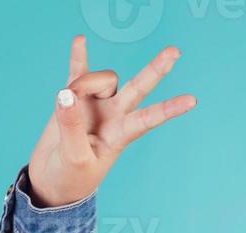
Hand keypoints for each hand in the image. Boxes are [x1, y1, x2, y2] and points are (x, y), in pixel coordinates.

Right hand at [26, 35, 195, 207]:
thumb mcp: (75, 158)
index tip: (193, 100)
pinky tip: (80, 39)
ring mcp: (96, 104)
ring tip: (65, 101)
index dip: (169, 109)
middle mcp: (114, 115)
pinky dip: (79, 56)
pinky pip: (78, 71)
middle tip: (175, 51)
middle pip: (139, 87)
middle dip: (156, 69)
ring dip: (84, 83)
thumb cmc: (71, 177)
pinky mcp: (74, 97)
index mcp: (121, 134)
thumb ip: (72, 126)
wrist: (52, 180)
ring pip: (101, 79)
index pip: (149, 118)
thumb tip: (66, 93)